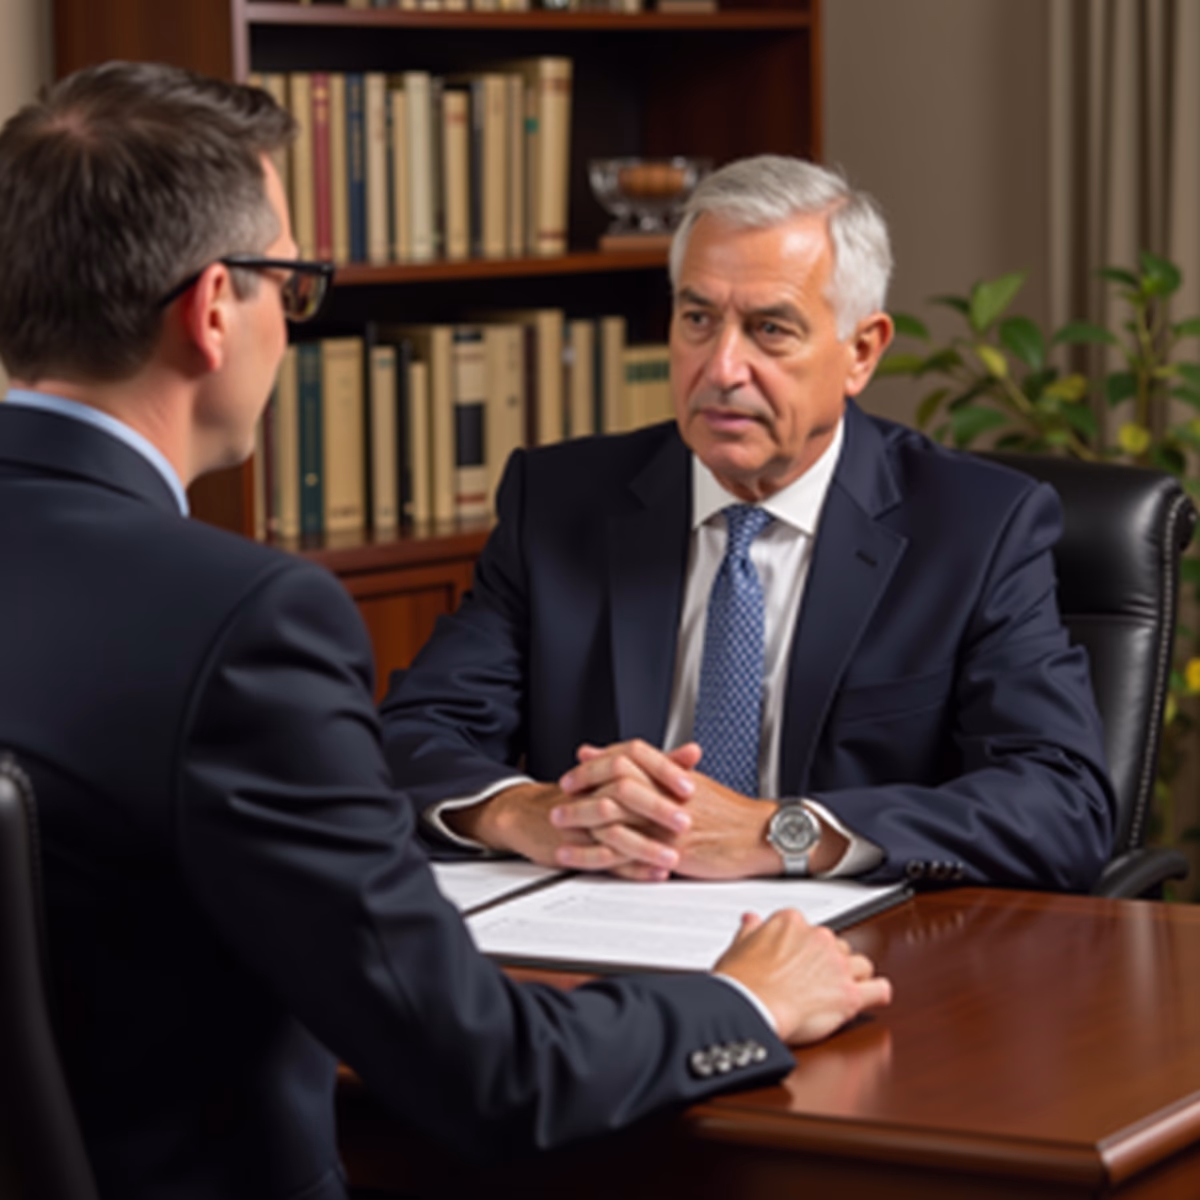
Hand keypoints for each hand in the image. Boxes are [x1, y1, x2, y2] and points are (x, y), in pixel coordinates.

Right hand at [445, 762, 685, 879]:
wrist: (528, 813)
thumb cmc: (581, 793)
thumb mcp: (618, 773)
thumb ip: (659, 764)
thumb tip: (693, 753)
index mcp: (606, 767)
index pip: (635, 756)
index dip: (664, 769)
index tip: (690, 785)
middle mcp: (592, 788)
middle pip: (624, 790)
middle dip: (657, 808)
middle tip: (686, 821)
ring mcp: (581, 819)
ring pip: (614, 829)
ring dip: (646, 845)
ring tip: (673, 857)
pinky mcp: (574, 847)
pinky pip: (604, 859)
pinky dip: (631, 868)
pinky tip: (653, 874)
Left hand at [562, 746, 848, 879]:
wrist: (762, 836)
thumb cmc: (732, 814)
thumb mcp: (696, 784)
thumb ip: (663, 771)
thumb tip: (646, 764)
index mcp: (673, 775)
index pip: (626, 758)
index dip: (597, 764)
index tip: (576, 770)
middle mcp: (668, 795)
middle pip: (613, 783)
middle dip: (582, 789)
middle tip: (560, 795)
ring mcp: (668, 823)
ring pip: (615, 816)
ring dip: (582, 820)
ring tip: (559, 825)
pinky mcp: (671, 852)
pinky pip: (627, 852)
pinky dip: (598, 854)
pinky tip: (580, 858)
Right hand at [714, 910, 891, 1044]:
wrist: (750, 1006)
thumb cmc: (741, 982)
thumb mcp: (738, 946)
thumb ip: (751, 930)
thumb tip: (752, 920)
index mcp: (793, 922)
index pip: (810, 929)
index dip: (806, 948)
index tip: (800, 960)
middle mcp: (820, 938)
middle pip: (838, 946)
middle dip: (830, 963)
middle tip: (815, 981)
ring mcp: (837, 965)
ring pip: (861, 964)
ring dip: (853, 976)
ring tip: (839, 991)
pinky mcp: (849, 994)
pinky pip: (879, 990)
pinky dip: (877, 994)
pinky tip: (871, 997)